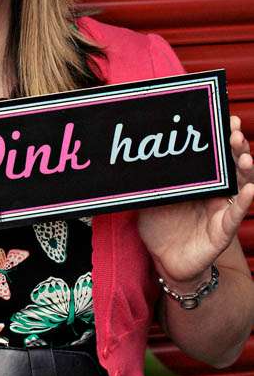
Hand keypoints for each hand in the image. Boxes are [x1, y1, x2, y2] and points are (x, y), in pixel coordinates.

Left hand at [139, 115, 253, 286]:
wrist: (163, 258)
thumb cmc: (159, 225)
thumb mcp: (151, 195)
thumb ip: (151, 177)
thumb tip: (133, 153)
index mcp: (198, 181)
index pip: (212, 155)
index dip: (219, 138)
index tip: (223, 117)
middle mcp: (214, 192)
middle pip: (230, 166)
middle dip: (234, 147)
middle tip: (235, 130)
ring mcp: (221, 210)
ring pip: (239, 186)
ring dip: (244, 170)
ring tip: (245, 155)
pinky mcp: (222, 230)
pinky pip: (235, 214)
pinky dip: (243, 202)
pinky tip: (249, 190)